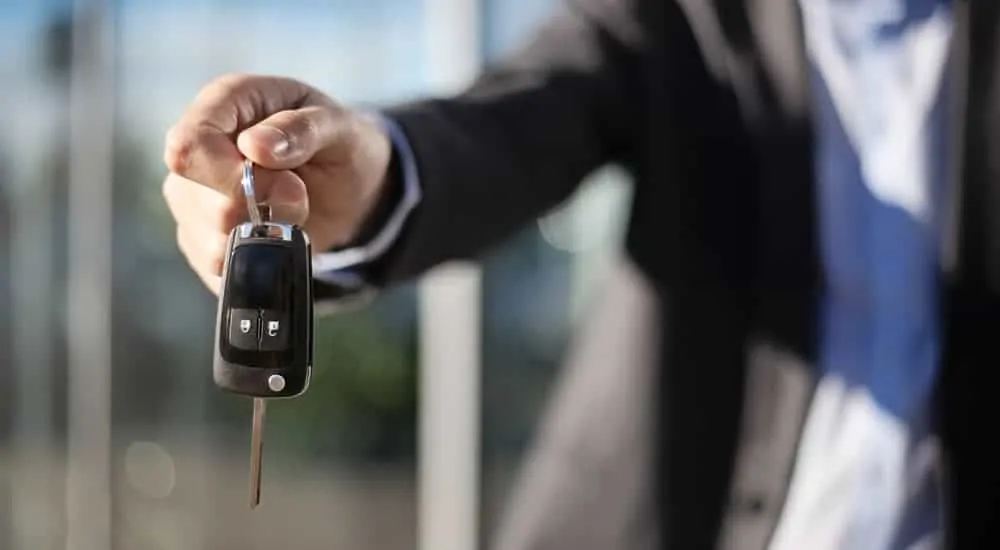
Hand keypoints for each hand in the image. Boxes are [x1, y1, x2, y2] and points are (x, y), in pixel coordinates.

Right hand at [162, 73, 391, 292]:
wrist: (348, 185)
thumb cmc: (339, 143)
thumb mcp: (339, 127)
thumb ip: (302, 130)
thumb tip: (255, 146)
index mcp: (225, 102)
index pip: (189, 145)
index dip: (229, 175)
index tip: (286, 185)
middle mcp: (198, 148)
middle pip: (197, 198)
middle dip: (260, 208)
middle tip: (300, 196)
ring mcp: (192, 196)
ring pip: (208, 238)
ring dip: (263, 235)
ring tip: (292, 212)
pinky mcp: (201, 237)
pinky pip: (217, 264)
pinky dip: (258, 257)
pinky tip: (278, 234)